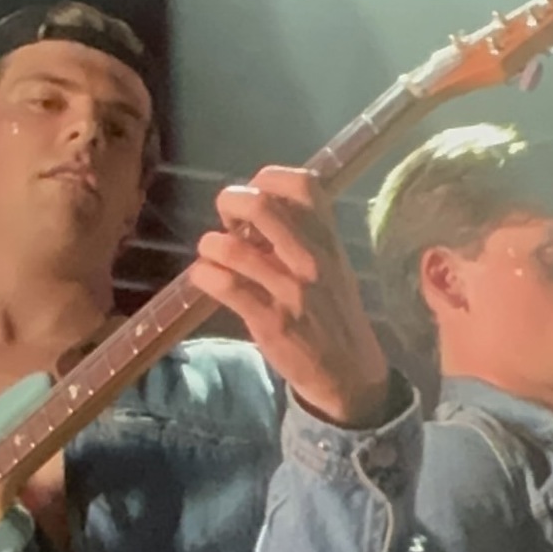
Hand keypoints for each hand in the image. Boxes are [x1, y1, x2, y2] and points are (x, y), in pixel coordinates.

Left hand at [191, 166, 396, 426]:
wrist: (349, 372)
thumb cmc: (332, 312)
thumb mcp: (331, 265)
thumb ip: (301, 234)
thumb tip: (254, 208)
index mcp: (328, 238)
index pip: (301, 183)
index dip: (267, 179)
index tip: (257, 196)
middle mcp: (311, 259)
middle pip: (259, 204)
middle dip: (229, 204)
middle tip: (228, 224)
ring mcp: (289, 290)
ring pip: (230, 247)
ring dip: (210, 246)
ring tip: (215, 257)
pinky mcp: (269, 320)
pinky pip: (222, 284)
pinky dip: (203, 275)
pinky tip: (207, 279)